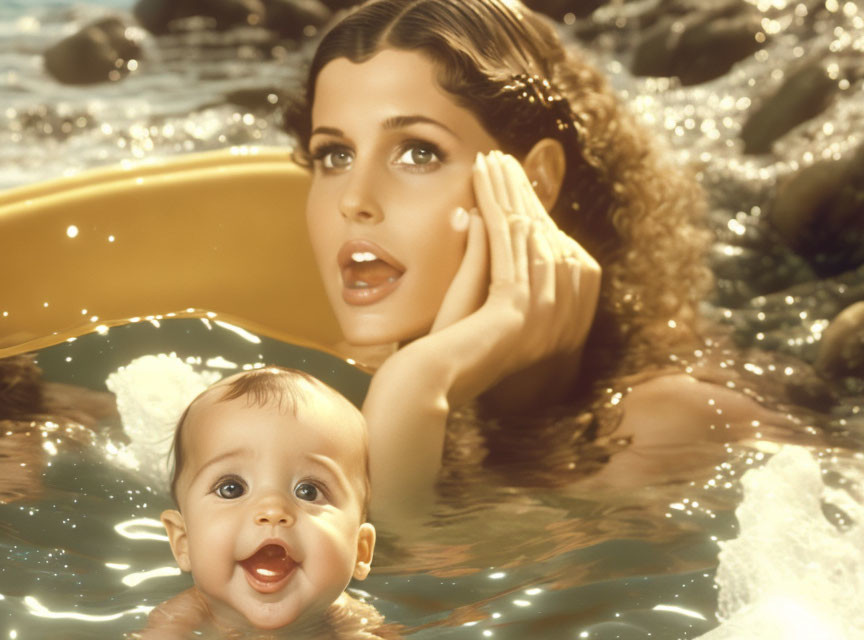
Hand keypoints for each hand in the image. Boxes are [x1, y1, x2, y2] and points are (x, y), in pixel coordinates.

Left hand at [362, 150, 600, 518]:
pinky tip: (485, 184)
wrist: (429, 387)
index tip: (508, 176)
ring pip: (527, 233)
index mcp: (547, 311)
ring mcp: (542, 312)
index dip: (526, 207)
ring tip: (493, 159)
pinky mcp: (517, 309)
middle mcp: (555, 312)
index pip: (543, 246)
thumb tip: (469, 214)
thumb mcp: (465, 295)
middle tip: (503, 156)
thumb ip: (475, 258)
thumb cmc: (440, 349)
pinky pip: (509, 246)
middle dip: (520, 191)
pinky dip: (496, 210)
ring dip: (509, 192)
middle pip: (542, 234)